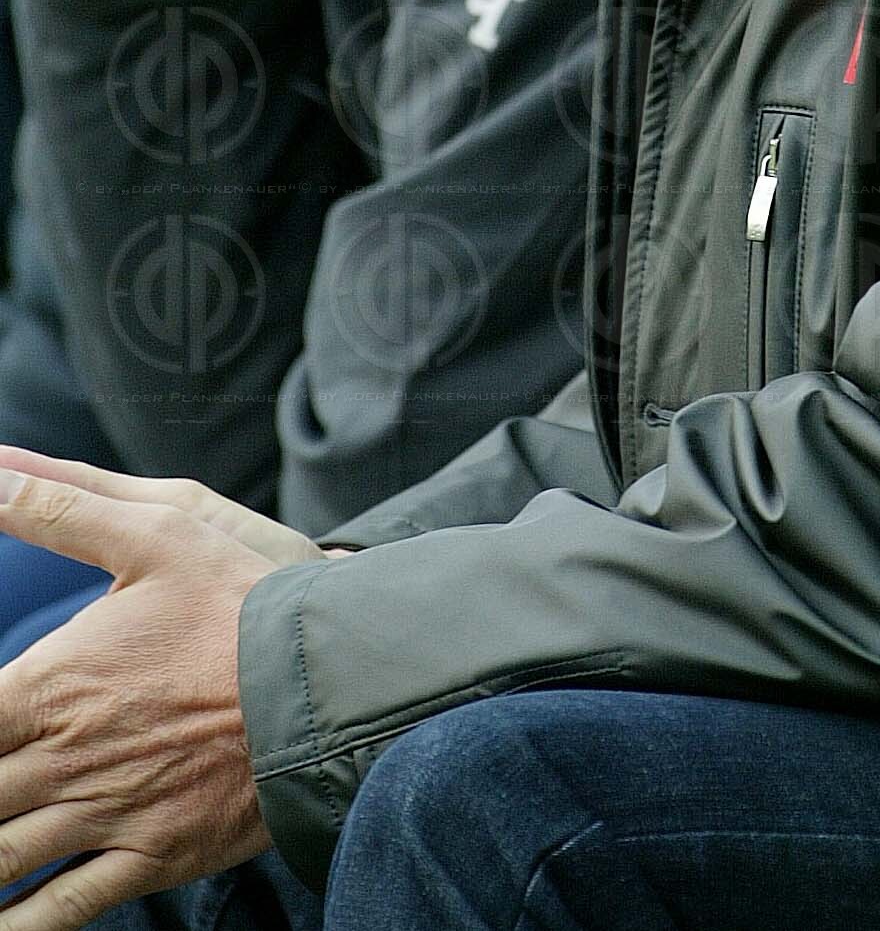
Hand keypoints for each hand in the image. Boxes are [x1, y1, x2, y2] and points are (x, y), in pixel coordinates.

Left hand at [0, 460, 317, 922]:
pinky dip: (18, 924)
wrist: (330, 678)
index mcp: (53, 683)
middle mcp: (66, 757)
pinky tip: (3, 921)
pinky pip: (60, 910)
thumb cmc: (242, 597)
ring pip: (0, 858)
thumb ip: (60, 505)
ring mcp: (106, 814)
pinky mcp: (149, 856)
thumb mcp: (156, 529)